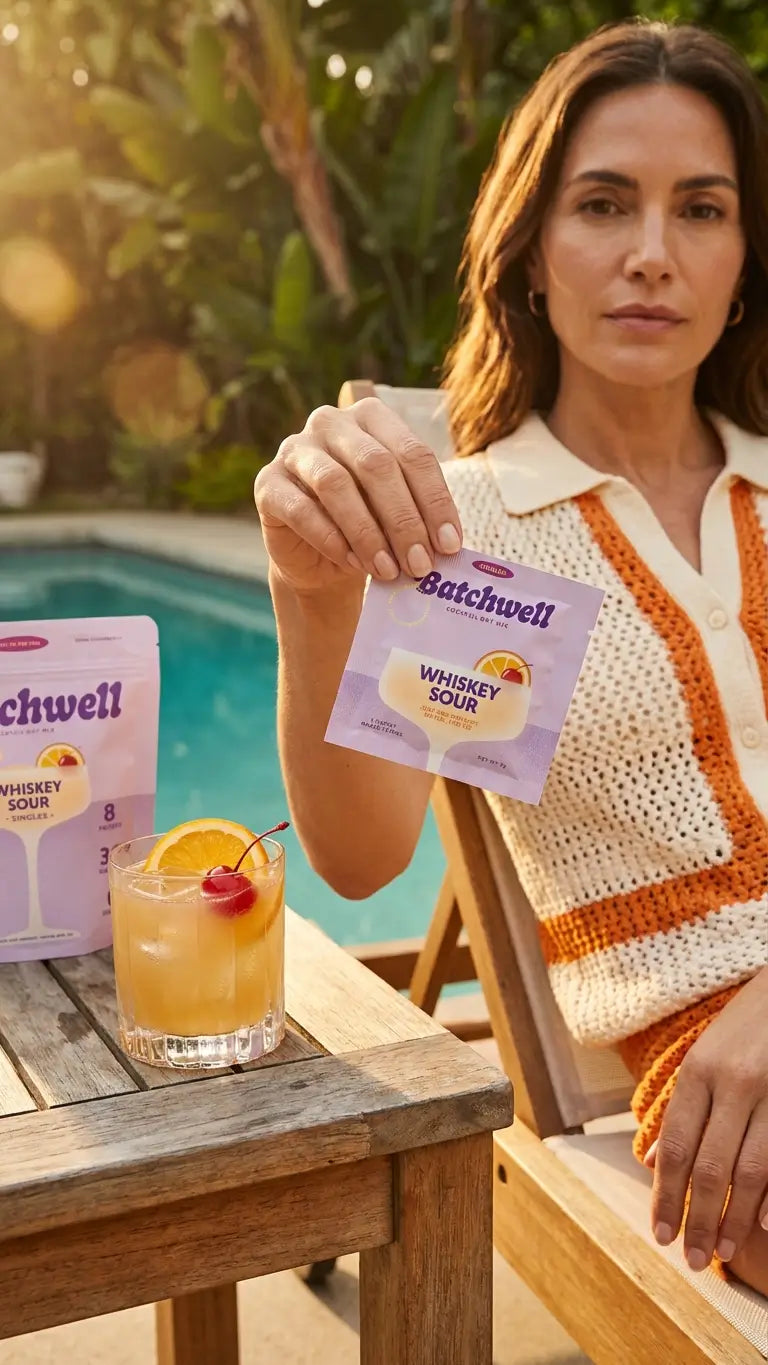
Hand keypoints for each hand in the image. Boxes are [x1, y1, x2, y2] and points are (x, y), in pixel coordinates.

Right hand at [253, 396, 462, 595]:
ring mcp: (294, 449)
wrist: (318, 555)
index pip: (412, 453)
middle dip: (404, 520)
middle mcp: (330, 422)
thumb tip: (448, 543)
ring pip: (336, 484)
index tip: (451, 546)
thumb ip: (419, 515)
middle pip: (376, 465)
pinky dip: (331, 539)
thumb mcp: (398, 513)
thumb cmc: (368, 524)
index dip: (435, 501)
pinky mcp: (268, 483)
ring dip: (368, 533)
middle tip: (421, 564)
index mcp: (372, 416)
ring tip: (389, 570)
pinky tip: (352, 563)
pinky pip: (301, 509)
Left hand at [643, 969, 767, 1270]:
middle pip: (712, 1166)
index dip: (666, 1195)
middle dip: (700, 1219)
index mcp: (699, 1071)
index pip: (677, 1146)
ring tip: (724, 1253)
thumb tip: (656, 1164)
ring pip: (752, 1170)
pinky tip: (765, 1224)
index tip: (659, 1235)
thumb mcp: (703, 1057)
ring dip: (736, 1219)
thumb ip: (684, 1109)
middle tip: (692, 1260)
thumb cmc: (745, 1026)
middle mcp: (733, 1082)